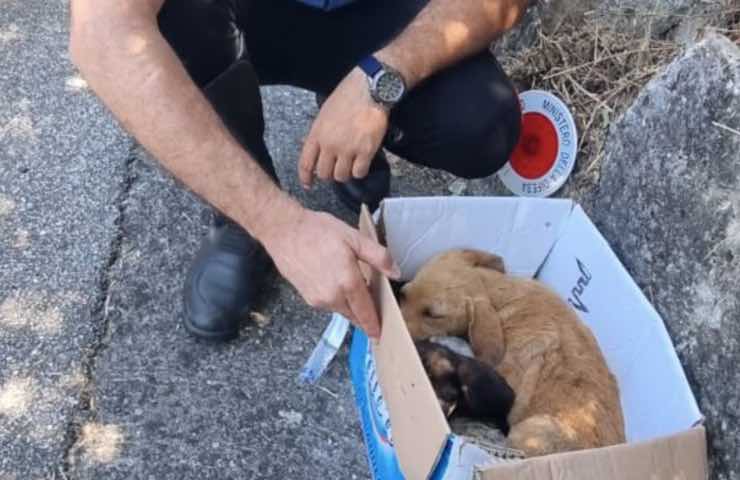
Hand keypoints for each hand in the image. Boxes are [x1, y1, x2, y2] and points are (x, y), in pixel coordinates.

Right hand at [260, 204, 399, 338]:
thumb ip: (378, 256)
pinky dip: (338, 299)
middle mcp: (333, 297)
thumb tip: (395, 273)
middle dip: (366, 315)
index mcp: (348, 283)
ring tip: (356, 287)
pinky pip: (329, 304)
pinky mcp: (308, 299)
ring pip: (342, 310)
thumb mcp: (354, 238)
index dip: (375, 325)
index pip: (366, 313)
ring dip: (351, 305)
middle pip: (355, 315)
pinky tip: (337, 282)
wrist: (284, 232)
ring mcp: (318, 300)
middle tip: (376, 309)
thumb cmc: (317, 231)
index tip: (381, 334)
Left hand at [299, 68, 388, 187]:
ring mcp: (347, 149)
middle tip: (337, 168)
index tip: (308, 184)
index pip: (305, 164)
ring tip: (351, 164)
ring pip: (341, 177)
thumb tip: (317, 151)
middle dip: (329, 174)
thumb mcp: (323, 115)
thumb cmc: (346, 98)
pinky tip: (362, 163)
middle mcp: (329, 145)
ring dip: (345, 173)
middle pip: (324, 174)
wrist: (368, 90)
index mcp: (316, 135)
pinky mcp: (365, 151)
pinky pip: (359, 172)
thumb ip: (319, 135)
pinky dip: (360, 171)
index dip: (306, 178)